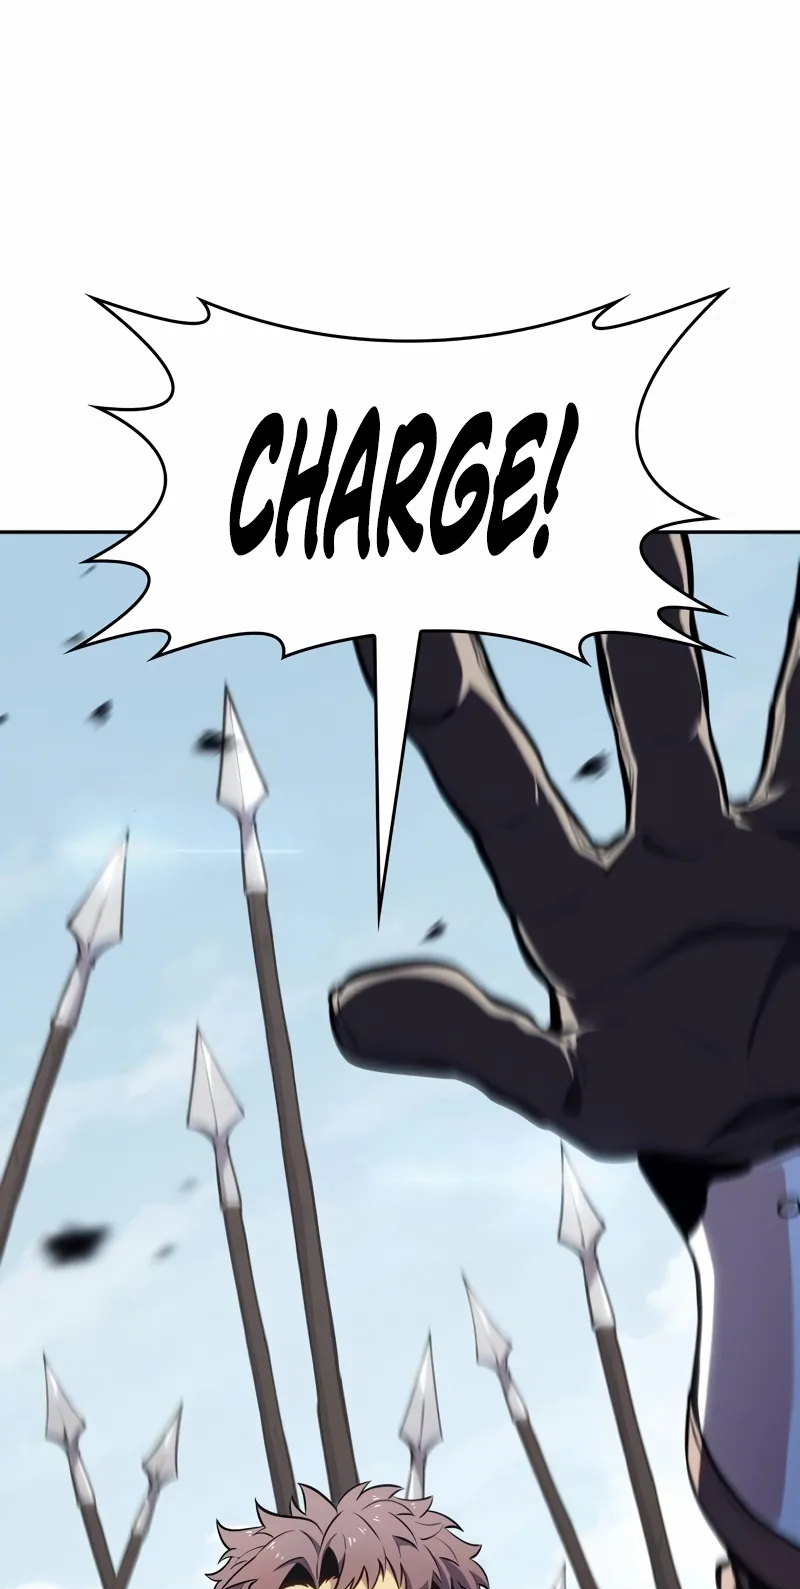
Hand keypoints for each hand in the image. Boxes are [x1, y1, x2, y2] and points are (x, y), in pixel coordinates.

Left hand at [330, 542, 799, 1212]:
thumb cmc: (683, 1102)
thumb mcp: (581, 1096)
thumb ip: (478, 1049)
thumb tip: (341, 1011)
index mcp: (573, 900)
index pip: (486, 774)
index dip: (431, 692)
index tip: (375, 600)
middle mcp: (658, 834)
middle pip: (627, 699)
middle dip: (597, 598)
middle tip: (560, 486)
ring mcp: (746, 828)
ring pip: (721, 697)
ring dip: (695, 598)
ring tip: (673, 492)